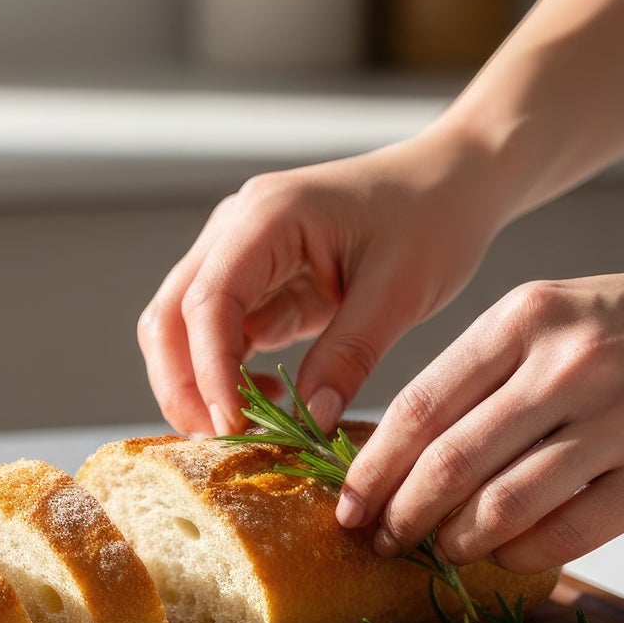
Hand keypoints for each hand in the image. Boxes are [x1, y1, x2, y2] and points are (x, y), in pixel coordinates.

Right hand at [138, 133, 504, 436]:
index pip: (208, 301)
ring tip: (243, 427)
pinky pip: (217, 334)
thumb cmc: (434, 218)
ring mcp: (236, 253)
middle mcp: (234, 229)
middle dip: (182, 385)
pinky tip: (268, 397)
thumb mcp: (400, 292)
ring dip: (197, 383)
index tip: (233, 425)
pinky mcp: (252, 280)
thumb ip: (349, 356)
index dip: (210, 371)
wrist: (454, 181)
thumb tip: (308, 421)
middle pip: (169, 316)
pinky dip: (227, 374)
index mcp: (266, 216)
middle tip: (219, 440)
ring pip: (181, 329)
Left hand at [338, 262, 623, 571]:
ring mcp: (622, 420)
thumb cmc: (608, 327)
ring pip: (505, 505)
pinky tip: (502, 554)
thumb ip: (468, 376)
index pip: (420, 408)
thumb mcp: (533, 320)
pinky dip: (521, 555)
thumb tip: (388, 457)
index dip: (372, 468)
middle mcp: (568, 366)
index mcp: (521, 321)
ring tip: (440, 550)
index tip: (348, 505)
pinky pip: (570, 533)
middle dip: (403, 515)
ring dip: (456, 542)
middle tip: (382, 540)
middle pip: (452, 463)